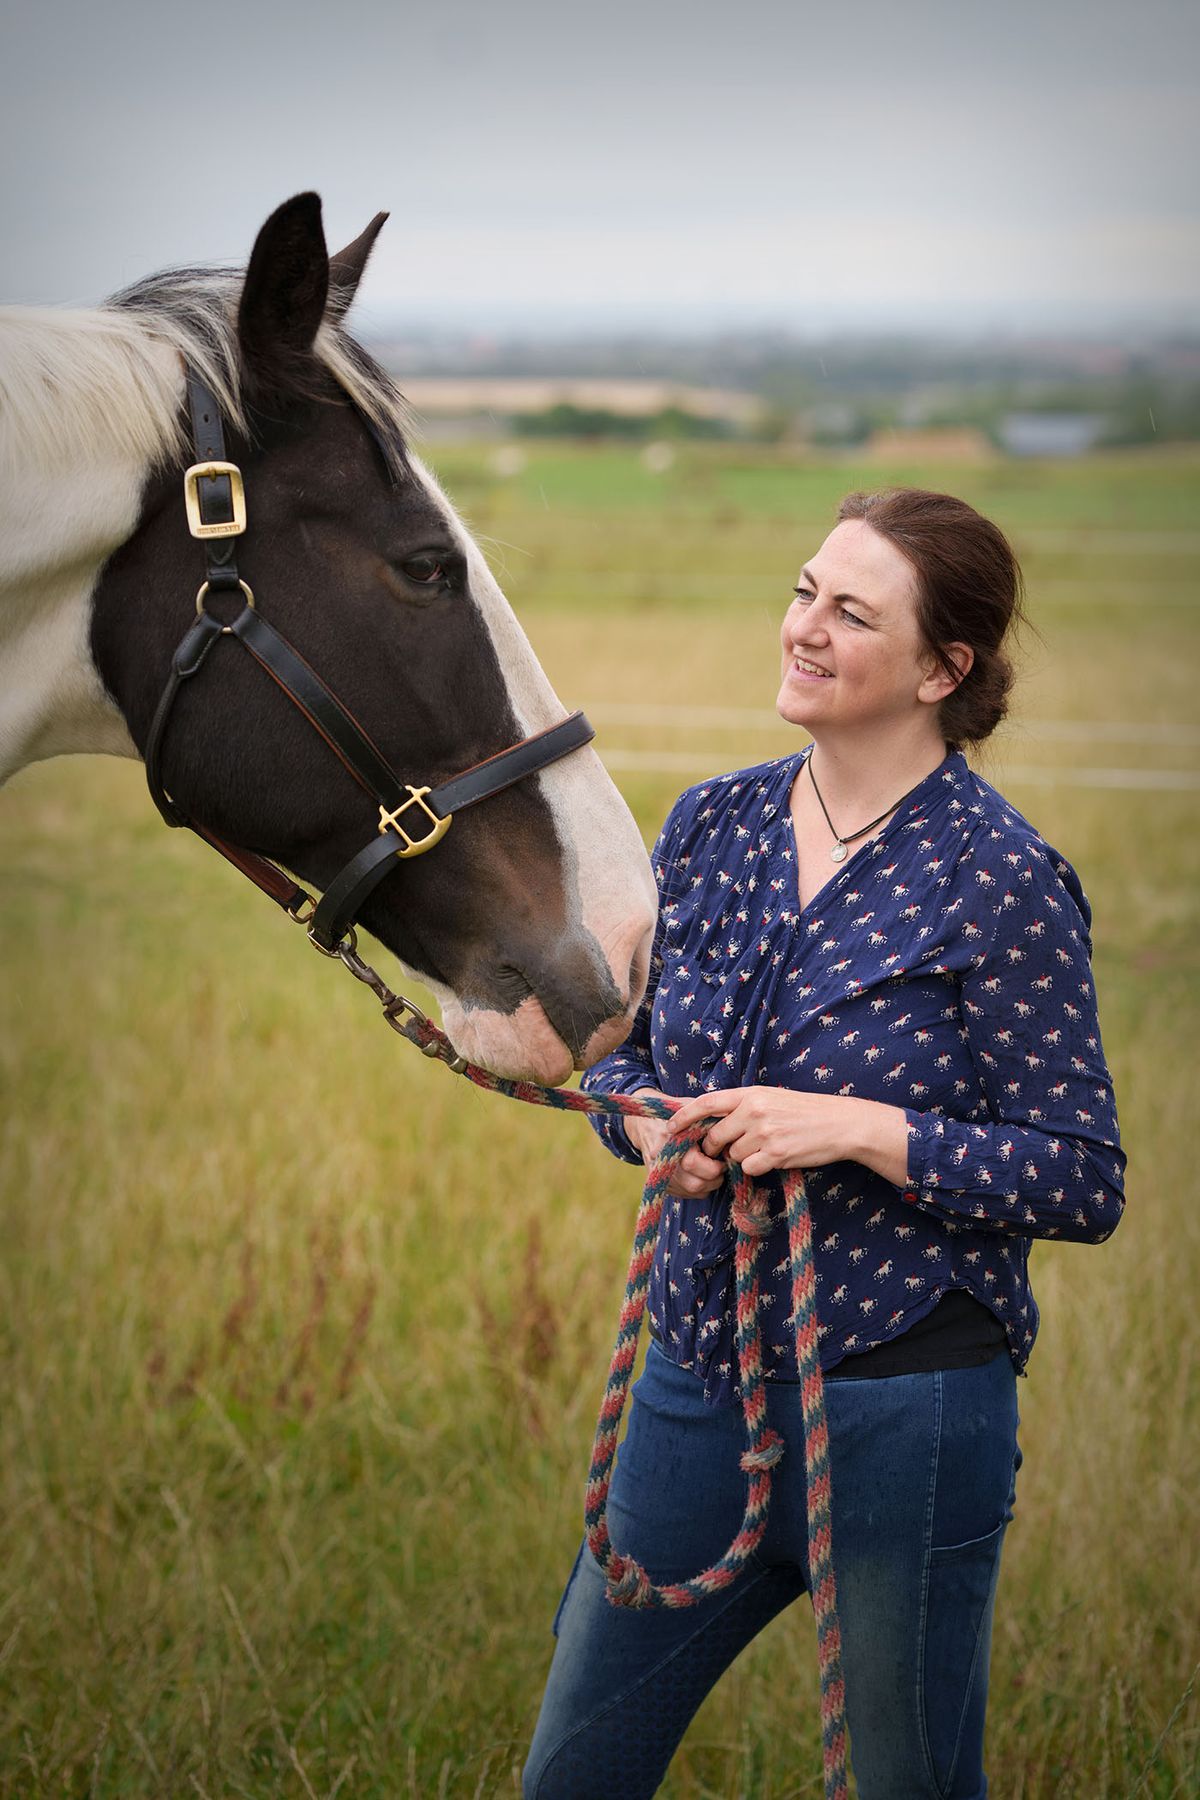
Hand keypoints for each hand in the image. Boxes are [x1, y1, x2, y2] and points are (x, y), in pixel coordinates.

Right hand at [624, 1088, 725, 1198]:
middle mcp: (661, 1161)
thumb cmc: (675, 1113)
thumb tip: (735, 1129)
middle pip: (695, 1183)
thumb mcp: (691, 1107)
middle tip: (722, 1165)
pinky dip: (700, 1187)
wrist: (646, 1123)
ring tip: (714, 1169)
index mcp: (668, 1140)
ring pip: (693, 1191)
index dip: (714, 1164)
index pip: (693, 1163)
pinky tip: (702, 1173)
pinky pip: (687, 1195)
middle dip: (715, 1177)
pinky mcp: (661, 1184)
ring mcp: (659, 1175)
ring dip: (709, 1184)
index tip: (724, 1156)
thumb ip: (710, 1117)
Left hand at [668, 1086, 904, 1181]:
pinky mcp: (775, 1154)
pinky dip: (756, 1168)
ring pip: (733, 1155)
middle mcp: (753, 1111)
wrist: (839, 1123)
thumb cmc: (806, 1111)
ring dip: (742, 1158)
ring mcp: (763, 1133)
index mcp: (751, 1094)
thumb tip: (715, 1122)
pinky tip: (775, 1158)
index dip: (684, 1116)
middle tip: (730, 1150)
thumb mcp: (772, 1098)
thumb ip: (744, 1106)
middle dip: (716, 1148)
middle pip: (715, 1136)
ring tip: (766, 1148)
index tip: (670, 1126)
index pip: (707, 1103)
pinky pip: (749, 1168)